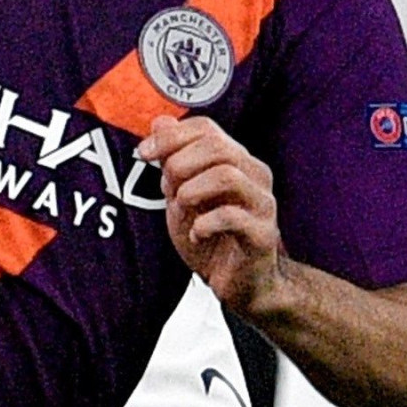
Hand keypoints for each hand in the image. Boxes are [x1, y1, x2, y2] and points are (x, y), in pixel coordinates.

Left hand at [147, 111, 285, 311]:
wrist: (240, 284)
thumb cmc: (213, 238)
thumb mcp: (182, 196)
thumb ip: (173, 160)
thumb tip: (159, 122)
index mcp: (236, 161)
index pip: (207, 129)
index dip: (171, 136)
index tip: (143, 152)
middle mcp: (254, 176)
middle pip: (218, 147)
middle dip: (181, 163)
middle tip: (166, 187)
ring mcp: (262, 204)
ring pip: (228, 176)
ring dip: (193, 191)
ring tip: (182, 208)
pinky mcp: (263, 234)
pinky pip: (233, 217)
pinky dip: (205, 223)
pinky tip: (198, 234)